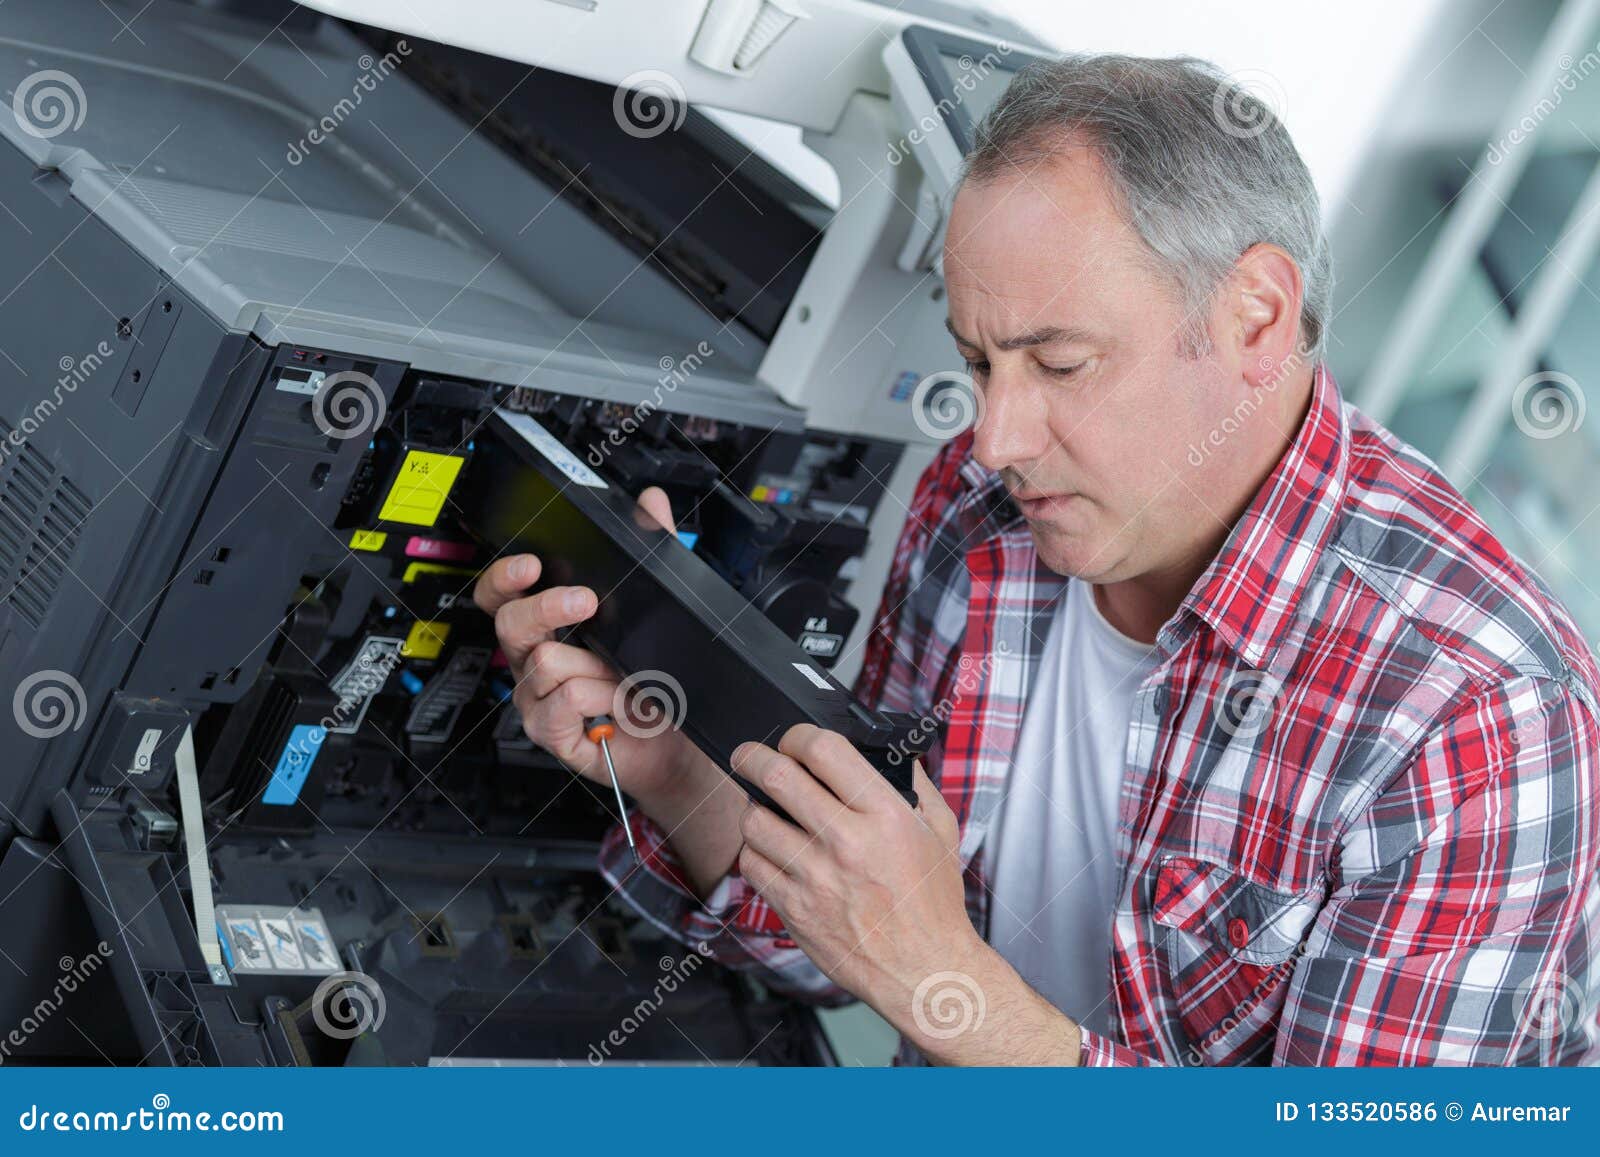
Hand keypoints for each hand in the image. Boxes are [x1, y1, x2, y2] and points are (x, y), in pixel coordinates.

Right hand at [474, 487, 704, 804]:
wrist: (678, 744)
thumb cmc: (658, 683)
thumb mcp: (658, 613)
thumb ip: (652, 550)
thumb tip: (650, 503)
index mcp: (548, 627)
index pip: (503, 596)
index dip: (505, 578)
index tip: (531, 564)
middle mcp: (535, 661)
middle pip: (510, 622)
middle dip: (547, 607)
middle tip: (586, 602)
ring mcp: (539, 698)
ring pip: (545, 662)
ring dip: (597, 666)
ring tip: (626, 675)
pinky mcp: (551, 732)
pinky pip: (563, 702)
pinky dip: (601, 698)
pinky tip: (621, 703)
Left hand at [733, 725, 1080, 1063]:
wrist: (924, 970)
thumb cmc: (933, 904)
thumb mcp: (940, 831)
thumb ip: (915, 785)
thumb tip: (890, 751)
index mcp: (885, 816)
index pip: (824, 750)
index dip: (798, 735)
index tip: (793, 740)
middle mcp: (847, 842)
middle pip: (776, 777)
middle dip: (752, 756)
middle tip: (748, 755)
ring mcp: (816, 878)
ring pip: (755, 821)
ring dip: (754, 807)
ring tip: (764, 808)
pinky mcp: (795, 910)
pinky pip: (753, 865)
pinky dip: (756, 851)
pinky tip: (771, 850)